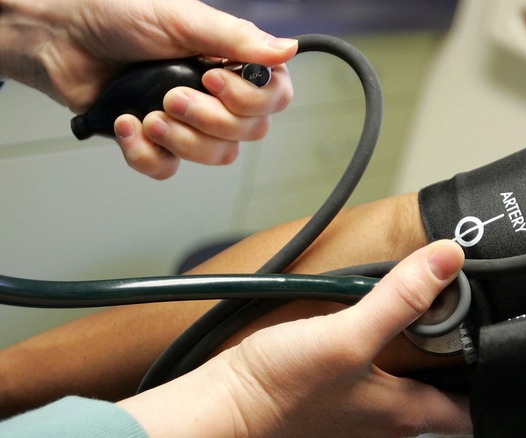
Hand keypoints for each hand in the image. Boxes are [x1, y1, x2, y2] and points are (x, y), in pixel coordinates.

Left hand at [0, 0, 295, 178]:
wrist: (59, 37)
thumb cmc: (118, 15)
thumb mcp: (183, 19)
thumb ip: (237, 39)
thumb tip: (289, 50)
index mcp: (231, 62)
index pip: (273, 98)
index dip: (251, 101)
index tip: (212, 79)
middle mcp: (217, 95)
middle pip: (249, 133)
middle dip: (210, 120)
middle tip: (172, 95)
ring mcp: (189, 122)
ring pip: (216, 156)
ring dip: (181, 139)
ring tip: (149, 113)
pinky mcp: (157, 143)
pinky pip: (169, 169)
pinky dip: (145, 152)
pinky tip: (127, 123)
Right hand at [118, 240, 472, 437]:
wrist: (221, 408)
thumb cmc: (278, 389)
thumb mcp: (346, 337)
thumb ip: (398, 300)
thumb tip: (448, 260)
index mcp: (405, 415)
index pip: (473, 413)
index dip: (495, 383)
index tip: (506, 348)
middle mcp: (388, 423)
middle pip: (445, 402)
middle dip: (462, 368)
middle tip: (468, 324)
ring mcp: (360, 416)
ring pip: (411, 393)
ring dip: (425, 363)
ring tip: (430, 322)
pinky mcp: (334, 403)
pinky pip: (376, 385)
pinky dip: (388, 361)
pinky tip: (374, 333)